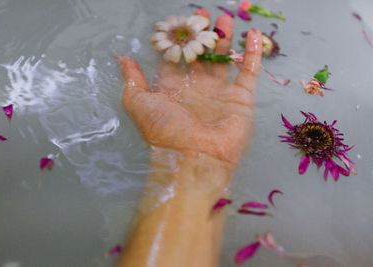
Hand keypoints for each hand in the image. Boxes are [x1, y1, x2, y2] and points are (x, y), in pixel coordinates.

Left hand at [118, 9, 262, 168]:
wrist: (196, 157)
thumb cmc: (165, 130)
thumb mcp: (139, 103)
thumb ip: (132, 79)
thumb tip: (122, 58)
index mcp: (173, 88)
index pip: (173, 59)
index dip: (174, 41)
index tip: (175, 22)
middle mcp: (196, 88)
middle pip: (198, 55)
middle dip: (199, 35)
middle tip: (200, 15)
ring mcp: (219, 92)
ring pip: (223, 59)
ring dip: (223, 39)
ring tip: (222, 19)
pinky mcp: (240, 98)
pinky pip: (249, 71)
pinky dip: (252, 53)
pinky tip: (251, 33)